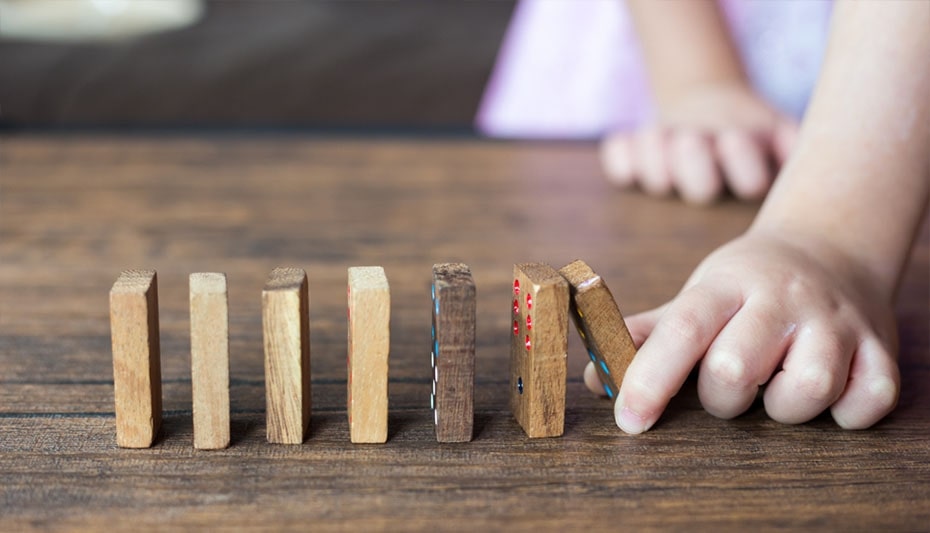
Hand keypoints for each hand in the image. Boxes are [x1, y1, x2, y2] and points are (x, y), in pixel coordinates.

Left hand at [586, 228, 900, 431]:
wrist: (829, 248)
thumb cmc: (748, 286)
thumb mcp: (697, 296)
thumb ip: (647, 337)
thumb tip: (595, 377)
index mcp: (726, 286)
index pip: (681, 332)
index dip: (650, 379)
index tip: (630, 419)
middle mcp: (782, 300)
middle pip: (737, 369)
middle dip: (722, 397)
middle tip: (729, 385)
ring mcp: (836, 322)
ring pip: (806, 390)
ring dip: (784, 407)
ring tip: (779, 383)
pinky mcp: (880, 348)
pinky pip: (866, 402)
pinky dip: (846, 411)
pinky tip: (830, 389)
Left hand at [600, 83, 797, 203]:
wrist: (704, 107)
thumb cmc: (746, 125)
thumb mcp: (778, 126)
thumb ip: (789, 139)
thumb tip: (789, 150)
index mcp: (747, 176)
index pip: (752, 182)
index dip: (743, 163)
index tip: (734, 137)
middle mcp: (706, 182)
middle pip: (701, 187)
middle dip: (695, 161)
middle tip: (693, 137)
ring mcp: (668, 177)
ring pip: (657, 178)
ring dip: (657, 151)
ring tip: (664, 132)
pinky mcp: (632, 166)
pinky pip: (619, 164)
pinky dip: (619, 155)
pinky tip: (627, 140)